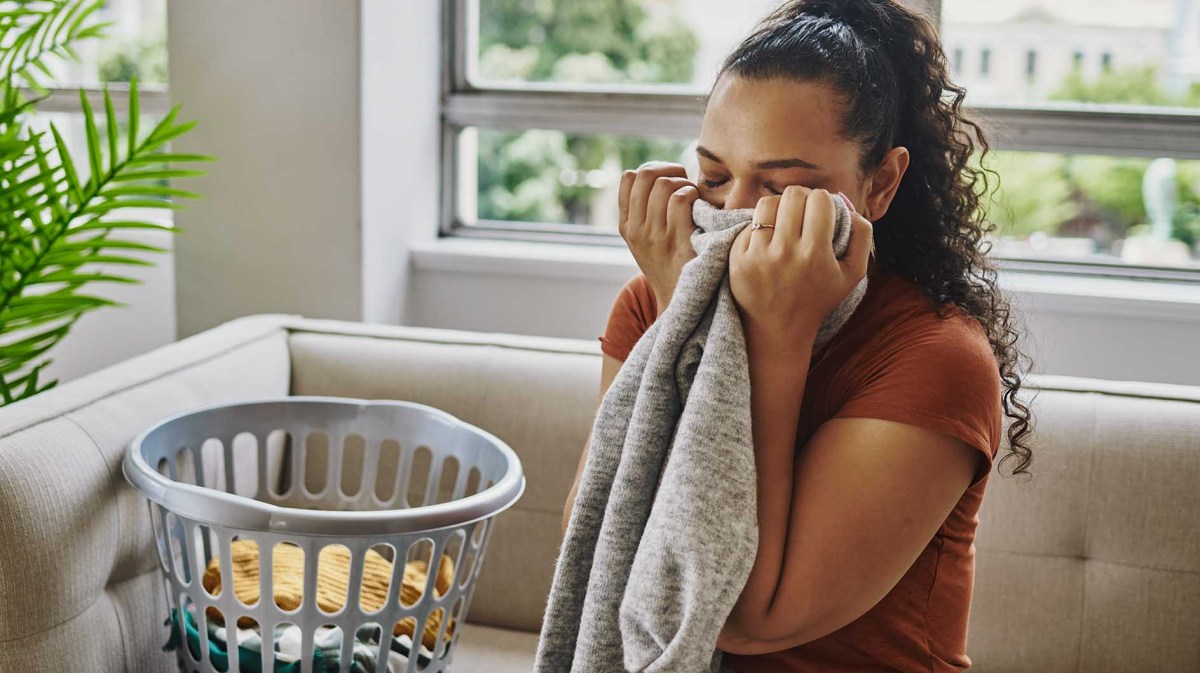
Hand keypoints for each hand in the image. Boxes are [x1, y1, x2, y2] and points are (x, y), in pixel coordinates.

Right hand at [618, 162, 699, 311]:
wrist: (678, 300)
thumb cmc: (669, 264)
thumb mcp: (644, 241)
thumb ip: (643, 212)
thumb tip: (658, 174)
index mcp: (627, 226)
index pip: (628, 178)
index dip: (651, 170)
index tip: (666, 179)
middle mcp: (637, 230)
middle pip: (646, 175)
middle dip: (668, 170)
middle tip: (683, 182)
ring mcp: (656, 236)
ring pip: (664, 185)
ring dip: (683, 183)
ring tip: (692, 196)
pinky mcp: (678, 241)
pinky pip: (680, 200)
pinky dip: (692, 195)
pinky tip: (698, 206)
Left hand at [729, 187, 872, 335]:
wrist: (777, 330)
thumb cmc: (817, 299)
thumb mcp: (853, 275)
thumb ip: (862, 237)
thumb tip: (849, 207)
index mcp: (816, 254)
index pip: (819, 200)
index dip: (822, 200)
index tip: (821, 212)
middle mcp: (785, 252)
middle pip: (793, 195)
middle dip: (801, 198)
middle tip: (802, 212)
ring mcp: (758, 255)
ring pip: (767, 203)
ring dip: (778, 207)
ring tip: (783, 221)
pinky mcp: (738, 258)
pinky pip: (749, 223)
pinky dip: (760, 227)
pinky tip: (768, 241)